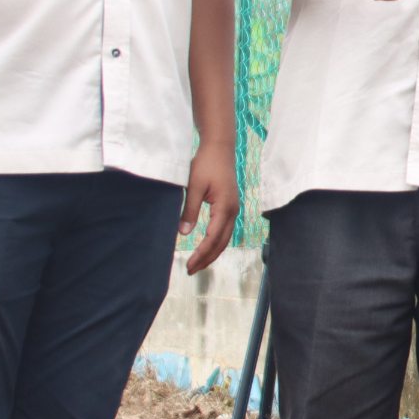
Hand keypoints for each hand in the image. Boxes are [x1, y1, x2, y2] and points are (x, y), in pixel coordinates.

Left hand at [179, 139, 240, 275]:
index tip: (189, 264)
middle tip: (190, 271)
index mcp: (225, 207)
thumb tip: (184, 234)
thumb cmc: (206, 164)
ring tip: (198, 264)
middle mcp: (233, 211)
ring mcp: (234, 208)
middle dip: (207, 258)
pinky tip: (206, 247)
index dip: (201, 253)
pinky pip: (225, 230)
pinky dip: (216, 243)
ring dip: (212, 253)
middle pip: (222, 242)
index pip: (213, 237)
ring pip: (225, 238)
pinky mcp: (231, 206)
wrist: (220, 148)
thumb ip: (190, 210)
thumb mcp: (194, 187)